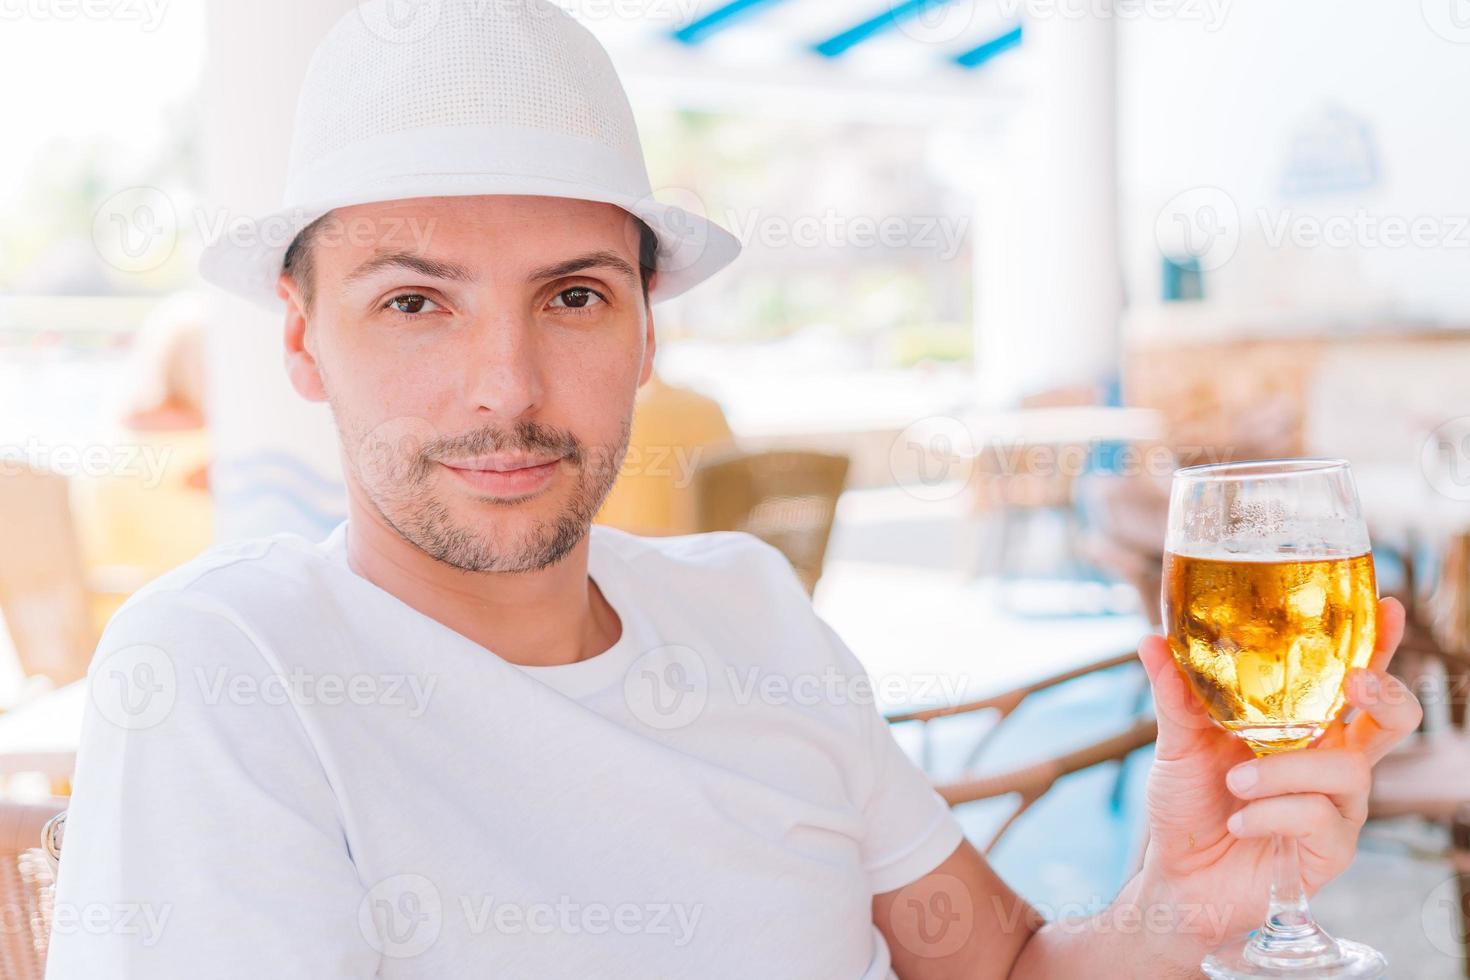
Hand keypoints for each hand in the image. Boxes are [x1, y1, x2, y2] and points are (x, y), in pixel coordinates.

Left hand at [1130, 597, 1420, 954]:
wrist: (1179, 876)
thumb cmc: (1189, 804)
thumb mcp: (1176, 743)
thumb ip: (1175, 694)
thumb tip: (1153, 640)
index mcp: (1304, 724)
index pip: (1354, 678)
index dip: (1380, 644)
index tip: (1389, 608)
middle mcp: (1332, 759)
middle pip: (1394, 719)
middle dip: (1386, 692)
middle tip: (1355, 680)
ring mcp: (1339, 805)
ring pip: (1346, 767)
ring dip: (1284, 770)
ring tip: (1234, 780)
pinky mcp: (1332, 848)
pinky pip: (1320, 816)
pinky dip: (1272, 812)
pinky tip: (1239, 821)